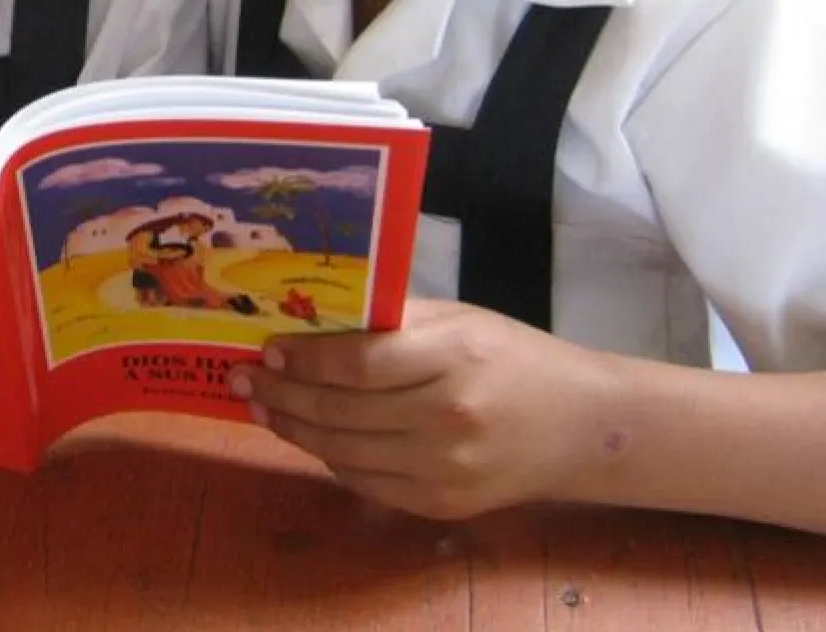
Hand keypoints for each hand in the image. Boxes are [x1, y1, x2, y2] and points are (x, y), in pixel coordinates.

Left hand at [230, 299, 616, 520]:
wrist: (581, 427)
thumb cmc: (511, 357)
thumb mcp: (457, 320)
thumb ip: (391, 322)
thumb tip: (311, 321)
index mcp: (454, 357)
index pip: (358, 363)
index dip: (304, 358)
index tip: (268, 348)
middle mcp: (448, 417)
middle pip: (342, 410)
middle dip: (284, 393)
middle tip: (245, 378)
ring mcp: (445, 469)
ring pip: (345, 451)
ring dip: (295, 428)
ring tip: (264, 406)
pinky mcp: (442, 505)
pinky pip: (366, 482)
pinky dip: (331, 458)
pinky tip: (309, 435)